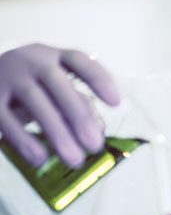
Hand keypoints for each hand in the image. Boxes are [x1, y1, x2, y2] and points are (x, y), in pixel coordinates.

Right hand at [0, 43, 119, 167]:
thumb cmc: (29, 83)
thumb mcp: (52, 84)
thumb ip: (76, 101)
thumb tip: (98, 128)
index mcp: (52, 55)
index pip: (78, 60)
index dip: (98, 79)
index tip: (116, 103)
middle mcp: (31, 62)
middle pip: (58, 82)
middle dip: (78, 115)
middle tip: (95, 144)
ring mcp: (7, 77)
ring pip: (34, 101)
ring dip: (57, 132)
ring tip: (74, 158)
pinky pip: (5, 119)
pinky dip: (24, 139)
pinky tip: (41, 158)